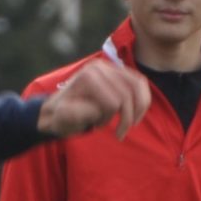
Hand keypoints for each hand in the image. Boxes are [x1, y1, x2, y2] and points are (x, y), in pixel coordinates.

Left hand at [35, 60, 149, 140]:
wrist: (57, 109)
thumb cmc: (61, 117)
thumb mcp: (63, 119)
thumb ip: (78, 114)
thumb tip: (94, 109)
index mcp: (88, 77)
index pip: (114, 101)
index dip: (111, 118)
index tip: (99, 128)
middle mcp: (99, 67)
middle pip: (129, 93)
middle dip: (127, 116)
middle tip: (119, 133)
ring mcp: (109, 67)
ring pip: (139, 85)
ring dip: (139, 108)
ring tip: (132, 123)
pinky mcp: (117, 71)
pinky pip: (139, 82)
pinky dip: (142, 99)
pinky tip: (136, 114)